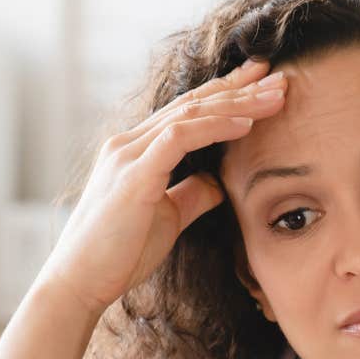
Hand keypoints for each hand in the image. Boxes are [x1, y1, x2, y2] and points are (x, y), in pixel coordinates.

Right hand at [34, 58, 288, 318]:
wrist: (81, 281)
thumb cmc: (120, 253)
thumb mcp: (168, 217)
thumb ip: (192, 194)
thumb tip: (220, 184)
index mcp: (137, 150)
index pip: (188, 110)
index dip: (226, 92)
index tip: (262, 82)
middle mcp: (130, 143)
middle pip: (193, 103)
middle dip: (239, 87)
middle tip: (279, 76)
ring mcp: (129, 155)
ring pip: (191, 114)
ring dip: (237, 103)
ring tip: (275, 95)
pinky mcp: (134, 175)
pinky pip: (179, 138)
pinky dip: (214, 127)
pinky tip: (246, 124)